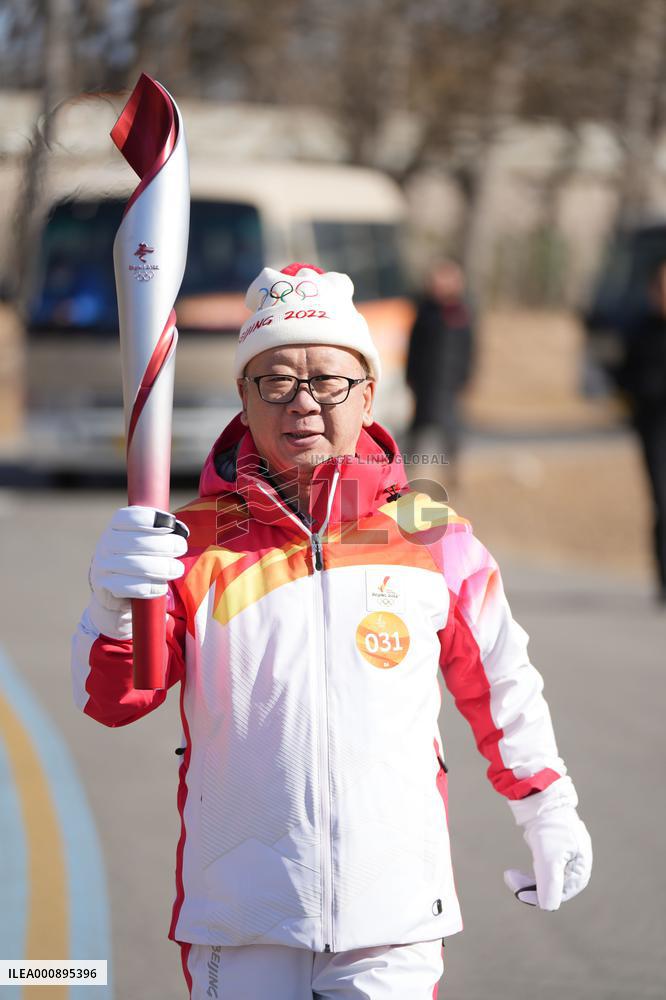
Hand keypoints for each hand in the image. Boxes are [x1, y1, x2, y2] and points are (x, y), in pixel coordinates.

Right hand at [86, 506, 188, 638]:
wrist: (116, 590)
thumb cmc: (139, 557)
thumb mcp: (146, 539)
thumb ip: (161, 531)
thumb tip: (181, 530)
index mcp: (116, 527)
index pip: (128, 517)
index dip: (150, 518)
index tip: (170, 525)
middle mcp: (106, 543)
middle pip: (137, 541)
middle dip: (165, 545)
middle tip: (181, 548)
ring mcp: (103, 565)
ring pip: (136, 565)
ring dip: (162, 568)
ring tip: (177, 569)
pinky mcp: (106, 587)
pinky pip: (131, 587)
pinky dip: (151, 587)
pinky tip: (161, 587)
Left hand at [505, 777, 591, 910]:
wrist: (541, 796)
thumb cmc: (550, 827)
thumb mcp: (549, 860)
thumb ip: (549, 886)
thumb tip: (548, 907)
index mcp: (582, 866)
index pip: (563, 892)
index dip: (542, 895)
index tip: (520, 893)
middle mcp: (576, 860)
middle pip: (554, 884)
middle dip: (532, 886)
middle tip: (509, 879)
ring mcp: (565, 851)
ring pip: (546, 874)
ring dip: (529, 878)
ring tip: (509, 874)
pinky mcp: (553, 843)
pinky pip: (542, 864)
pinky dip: (531, 868)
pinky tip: (519, 866)